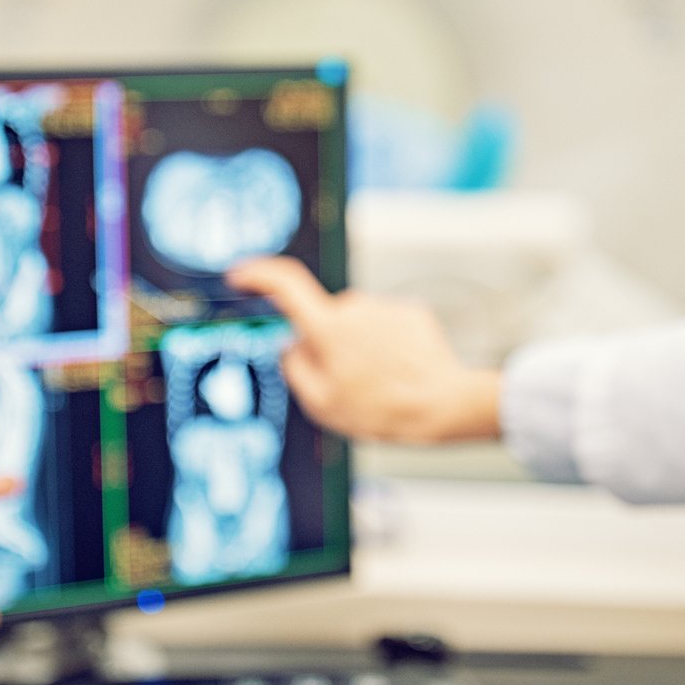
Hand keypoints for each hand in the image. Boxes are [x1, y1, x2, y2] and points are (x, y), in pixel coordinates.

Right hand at [227, 257, 502, 444]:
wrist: (443, 404)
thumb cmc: (381, 410)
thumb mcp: (322, 404)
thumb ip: (295, 369)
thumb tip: (289, 344)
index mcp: (328, 328)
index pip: (284, 284)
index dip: (257, 275)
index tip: (240, 275)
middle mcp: (354, 307)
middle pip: (325, 319)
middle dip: (327, 345)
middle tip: (347, 385)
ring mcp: (384, 306)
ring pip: (357, 325)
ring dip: (361, 348)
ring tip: (382, 384)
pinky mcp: (410, 311)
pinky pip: (385, 325)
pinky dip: (386, 346)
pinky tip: (401, 372)